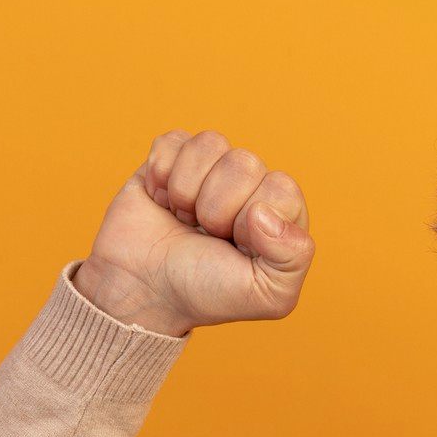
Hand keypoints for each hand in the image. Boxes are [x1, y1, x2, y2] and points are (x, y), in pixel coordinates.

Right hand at [75, 129, 313, 334]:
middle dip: (216, 208)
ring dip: (187, 190)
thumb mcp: (267, 295)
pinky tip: (162, 202)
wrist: (143, 290)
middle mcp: (251, 186)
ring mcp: (211, 170)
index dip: (252, 219)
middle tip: (206, 235)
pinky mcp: (172, 158)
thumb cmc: (208, 293)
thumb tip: (264, 211)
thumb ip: (293, 257)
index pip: (282, 188)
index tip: (236, 246)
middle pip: (245, 163)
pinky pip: (173, 141)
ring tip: (185, 219)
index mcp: (282, 214)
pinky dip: (160, 175)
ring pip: (210, 144)